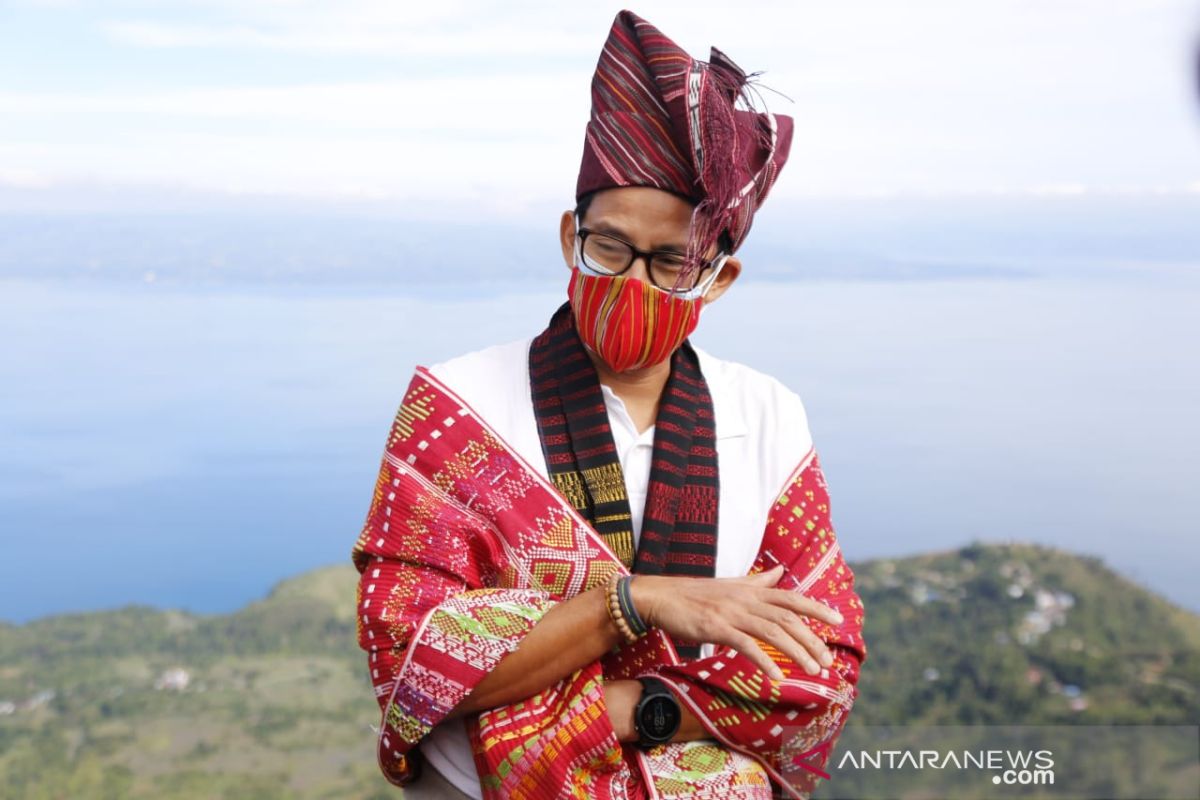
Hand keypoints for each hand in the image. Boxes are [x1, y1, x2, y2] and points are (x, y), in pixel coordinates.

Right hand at [629, 565, 843, 679]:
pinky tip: (777, 675)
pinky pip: (746, 645)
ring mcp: (732, 613)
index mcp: (751, 589)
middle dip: (811, 639)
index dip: (816, 608)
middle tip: (827, 661)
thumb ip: (758, 581)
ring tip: (812, 670)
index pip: (791, 597)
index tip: (838, 622)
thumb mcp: (730, 585)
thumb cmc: (695, 594)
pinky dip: (764, 660)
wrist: (660, 597)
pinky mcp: (716, 628)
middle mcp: (746, 599)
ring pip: (773, 631)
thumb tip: (780, 572)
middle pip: (787, 617)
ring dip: (796, 652)